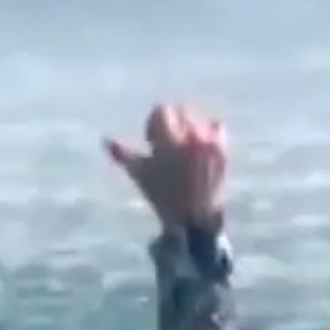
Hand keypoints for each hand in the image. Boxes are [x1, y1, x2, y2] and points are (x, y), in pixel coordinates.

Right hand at [106, 103, 227, 232]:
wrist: (194, 219)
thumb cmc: (163, 197)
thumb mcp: (140, 175)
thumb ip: (123, 155)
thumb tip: (106, 140)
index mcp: (168, 140)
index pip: (162, 110)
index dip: (154, 124)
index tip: (153, 141)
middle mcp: (190, 136)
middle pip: (181, 110)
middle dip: (172, 123)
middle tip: (168, 144)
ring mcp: (209, 141)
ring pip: (198, 117)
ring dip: (189, 126)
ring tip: (185, 148)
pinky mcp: (222, 148)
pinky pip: (216, 124)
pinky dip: (208, 131)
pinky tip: (201, 147)